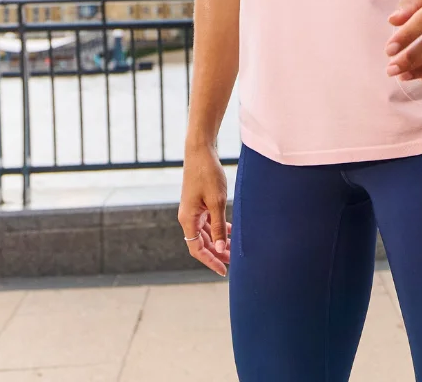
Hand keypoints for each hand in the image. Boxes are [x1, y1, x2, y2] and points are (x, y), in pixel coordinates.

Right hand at [178, 141, 231, 276]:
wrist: (200, 151)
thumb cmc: (208, 174)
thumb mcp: (216, 201)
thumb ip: (218, 225)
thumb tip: (219, 247)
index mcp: (188, 219)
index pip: (197, 249)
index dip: (210, 261)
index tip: (223, 270)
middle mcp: (188, 217)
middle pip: (201, 242)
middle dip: (217, 253)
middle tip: (234, 261)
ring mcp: (193, 210)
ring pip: (205, 233)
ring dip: (218, 241)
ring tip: (234, 249)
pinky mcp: (198, 202)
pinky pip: (208, 221)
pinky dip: (218, 228)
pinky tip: (231, 231)